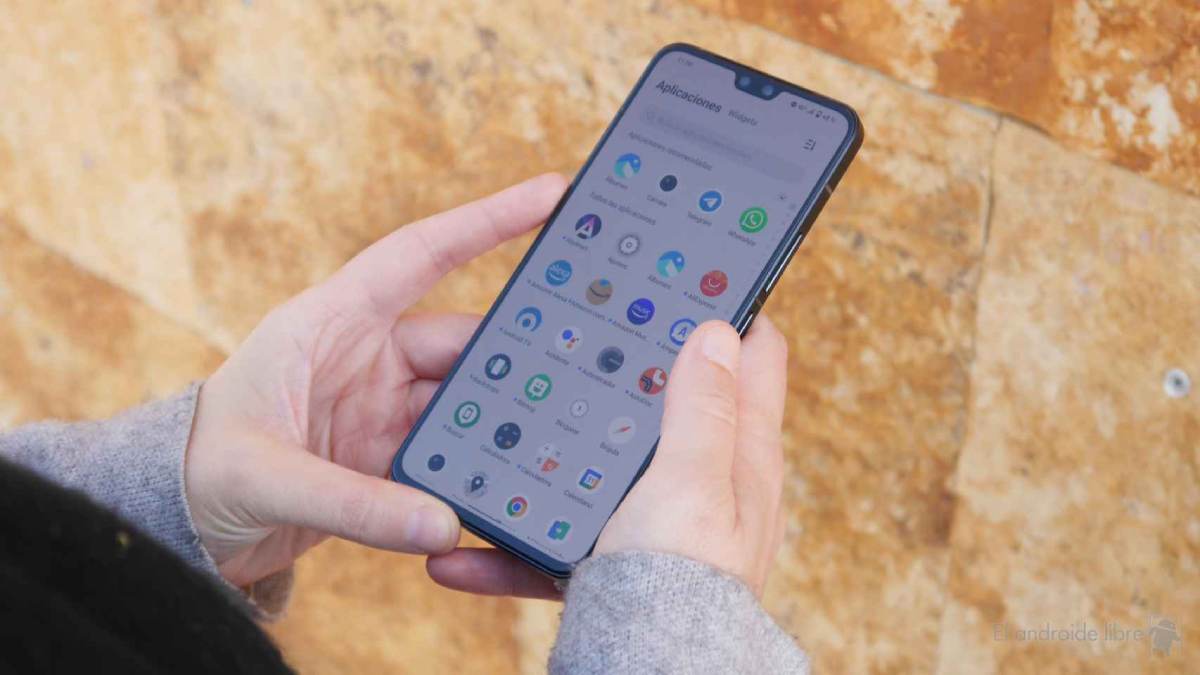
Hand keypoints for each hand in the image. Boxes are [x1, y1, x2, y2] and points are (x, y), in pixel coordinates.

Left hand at [184, 174, 567, 591]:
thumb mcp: (267, 476)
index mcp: (332, 322)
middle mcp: (367, 358)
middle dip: (516, 354)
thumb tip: (445, 524)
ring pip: (464, 404)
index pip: (420, 255)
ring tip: (552, 439)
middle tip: (585, 359)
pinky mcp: (388, 459)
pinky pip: (449, 457)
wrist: (178, 525)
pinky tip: (506, 488)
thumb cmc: (200, 469)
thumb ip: (355, 504)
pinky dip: (475, 472)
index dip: (486, 221)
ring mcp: (382, 410)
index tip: (551, 193)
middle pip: (461, 343)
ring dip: (499, 424)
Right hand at [429, 317, 788, 596]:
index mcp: (742, 454)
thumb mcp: (693, 480)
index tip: (690, 275)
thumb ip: (702, 409)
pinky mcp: (616, 565)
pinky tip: (465, 547)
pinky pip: (558, 542)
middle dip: (632, 367)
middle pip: (675, 401)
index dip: (731, 308)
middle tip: (586, 327)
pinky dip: (517, 544)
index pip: (757, 355)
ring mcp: (660, 523)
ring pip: (602, 468)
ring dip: (560, 450)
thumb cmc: (681, 582)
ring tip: (511, 422)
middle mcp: (709, 484)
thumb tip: (718, 330)